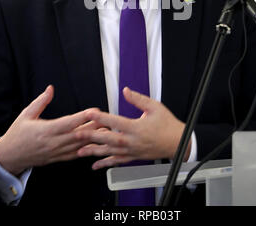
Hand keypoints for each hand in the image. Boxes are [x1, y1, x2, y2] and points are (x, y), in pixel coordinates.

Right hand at [0, 85, 101, 175]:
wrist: (10, 156)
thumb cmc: (18, 134)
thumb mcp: (26, 114)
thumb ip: (40, 101)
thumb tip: (50, 89)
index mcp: (45, 130)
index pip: (68, 123)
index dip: (82, 117)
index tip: (94, 110)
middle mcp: (53, 142)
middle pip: (78, 134)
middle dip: (94, 127)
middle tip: (107, 119)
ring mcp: (56, 152)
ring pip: (79, 145)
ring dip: (93, 138)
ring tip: (106, 130)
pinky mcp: (58, 158)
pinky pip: (75, 154)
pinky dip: (86, 149)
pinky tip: (95, 144)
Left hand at [76, 87, 190, 169]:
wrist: (178, 143)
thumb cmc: (167, 125)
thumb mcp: (154, 107)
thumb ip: (138, 99)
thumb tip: (125, 91)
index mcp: (136, 127)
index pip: (114, 121)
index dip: (100, 117)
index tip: (89, 114)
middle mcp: (132, 141)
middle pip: (108, 139)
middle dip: (91, 137)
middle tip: (77, 134)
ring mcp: (132, 151)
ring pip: (109, 152)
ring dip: (94, 151)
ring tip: (80, 150)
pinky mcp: (133, 157)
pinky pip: (116, 161)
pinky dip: (105, 163)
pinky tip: (95, 164)